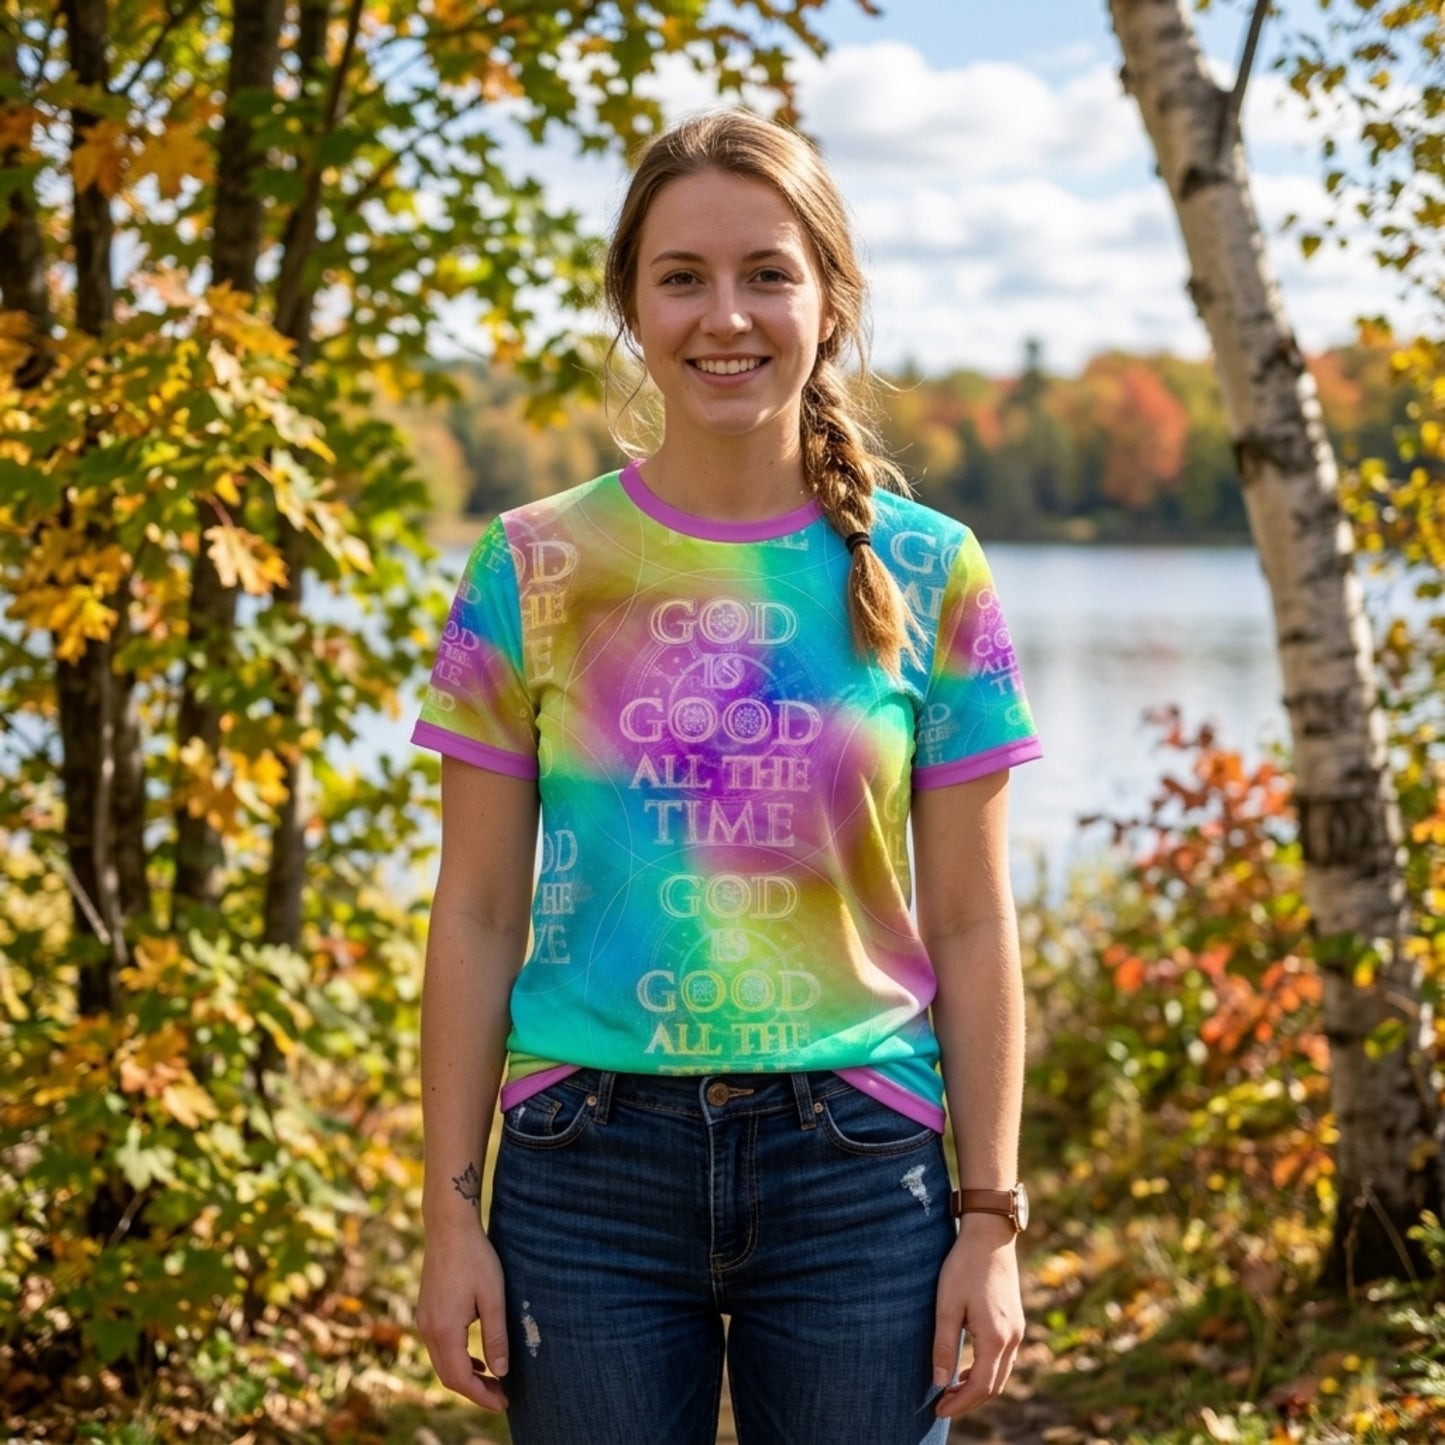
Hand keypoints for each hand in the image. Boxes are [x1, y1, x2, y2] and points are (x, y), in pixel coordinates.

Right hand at [416, 1221, 509, 1410]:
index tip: (504, 1403)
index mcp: (444, 1329)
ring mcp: (423, 1320)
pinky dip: (457, 1359)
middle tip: (502, 1396)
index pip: (461, 1378)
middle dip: (475, 1391)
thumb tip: (501, 1372)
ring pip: (442, 1363)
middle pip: (448, 1376)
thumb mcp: (493, 1297)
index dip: (482, 1396)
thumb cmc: (476, 1258)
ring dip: (465, 1376)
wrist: (449, 1227)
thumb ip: (496, 1337)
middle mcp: (428, 1329)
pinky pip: (439, 1347)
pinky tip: (476, 1359)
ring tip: (493, 1381)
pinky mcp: (426, 1312)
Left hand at [931, 1215, 1023, 1417]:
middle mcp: (1012, 1338)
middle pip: (995, 1385)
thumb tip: (939, 1383)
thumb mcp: (947, 1305)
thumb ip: (944, 1346)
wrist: (989, 1235)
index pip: (981, 1387)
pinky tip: (967, 1367)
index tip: (939, 1410)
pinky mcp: (1015, 1320)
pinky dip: (987, 1370)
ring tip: (952, 1389)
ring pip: (1001, 1373)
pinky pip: (1004, 1358)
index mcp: (996, 1337)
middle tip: (943, 1404)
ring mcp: (1017, 1329)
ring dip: (979, 1386)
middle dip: (970, 1400)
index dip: (961, 1403)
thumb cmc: (964, 1267)